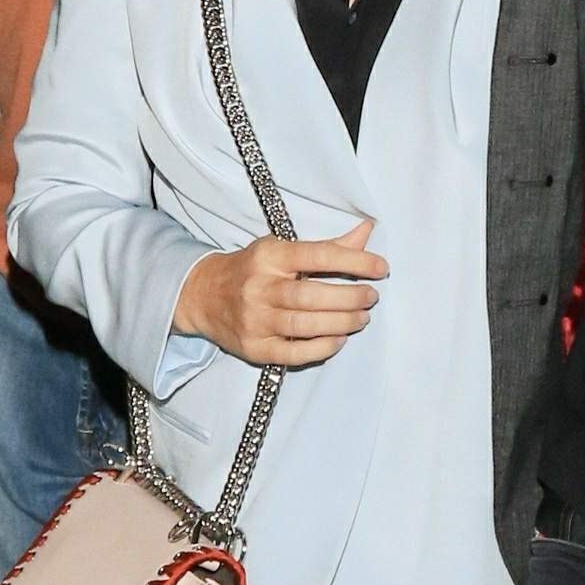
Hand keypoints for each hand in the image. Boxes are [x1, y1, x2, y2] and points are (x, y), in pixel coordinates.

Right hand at [173, 219, 387, 367]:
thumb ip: (327, 246)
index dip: (355, 261)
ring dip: (342, 323)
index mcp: (269, 256)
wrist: (203, 296)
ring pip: (305, 325)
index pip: (318, 255)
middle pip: (312, 295)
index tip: (381, 267)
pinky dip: (323, 347)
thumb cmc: (252, 270)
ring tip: (361, 317)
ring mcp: (254, 320)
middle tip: (371, 297)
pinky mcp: (254, 348)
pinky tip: (339, 339)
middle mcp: (259, 287)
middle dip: (350, 297)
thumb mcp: (282, 249)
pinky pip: (295, 353)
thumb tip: (367, 231)